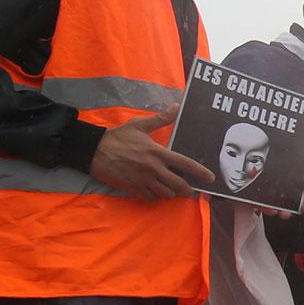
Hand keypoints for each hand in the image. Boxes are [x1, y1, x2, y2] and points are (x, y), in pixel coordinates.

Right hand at [90, 109, 213, 198]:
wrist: (93, 151)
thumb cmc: (118, 137)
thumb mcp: (139, 125)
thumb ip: (161, 118)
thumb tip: (176, 107)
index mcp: (157, 153)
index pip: (185, 164)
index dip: (200, 173)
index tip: (210, 178)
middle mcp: (153, 169)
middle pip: (179, 185)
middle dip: (188, 189)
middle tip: (191, 189)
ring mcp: (143, 180)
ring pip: (166, 194)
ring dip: (172, 193)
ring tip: (174, 189)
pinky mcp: (133, 188)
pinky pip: (151, 197)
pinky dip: (156, 196)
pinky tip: (157, 191)